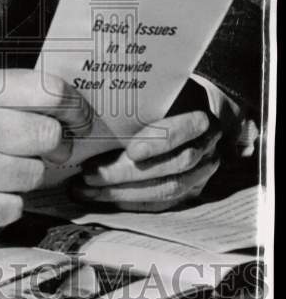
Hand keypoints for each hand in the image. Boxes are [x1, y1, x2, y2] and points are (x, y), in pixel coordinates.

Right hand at [0, 68, 90, 232]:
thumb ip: (10, 94)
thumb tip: (74, 113)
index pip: (47, 91)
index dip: (74, 107)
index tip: (78, 120)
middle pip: (46, 136)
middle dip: (55, 145)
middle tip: (44, 149)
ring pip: (31, 175)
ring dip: (27, 175)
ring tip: (1, 168)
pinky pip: (11, 208)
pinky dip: (7, 203)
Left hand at [71, 110, 221, 211]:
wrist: (188, 113)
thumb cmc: (163, 101)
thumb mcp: (155, 94)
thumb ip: (137, 104)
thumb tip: (95, 116)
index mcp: (202, 120)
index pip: (185, 130)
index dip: (159, 142)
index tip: (132, 151)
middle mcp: (206, 150)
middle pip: (173, 165)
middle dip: (128, 173)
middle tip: (92, 174)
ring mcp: (201, 174)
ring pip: (168, 189)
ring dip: (125, 192)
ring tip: (91, 190)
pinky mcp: (190, 192)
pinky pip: (164, 203)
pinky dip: (134, 203)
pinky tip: (108, 199)